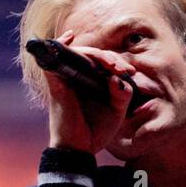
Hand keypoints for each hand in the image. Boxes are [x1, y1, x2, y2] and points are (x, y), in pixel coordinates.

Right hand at [45, 29, 136, 154]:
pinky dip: (60, 45)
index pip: (103, 62)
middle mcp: (78, 77)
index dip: (118, 62)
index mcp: (92, 82)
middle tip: (125, 70)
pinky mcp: (57, 84)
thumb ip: (122, 93)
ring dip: (98, 54)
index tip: (131, 72)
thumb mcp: (117, 111)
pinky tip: (70, 36)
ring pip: (80, 53)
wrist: (80, 149)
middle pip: (93, 55)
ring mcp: (66, 79)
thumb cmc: (96, 131)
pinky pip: (54, 59)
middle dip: (112, 58)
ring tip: (113, 65)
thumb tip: (117, 77)